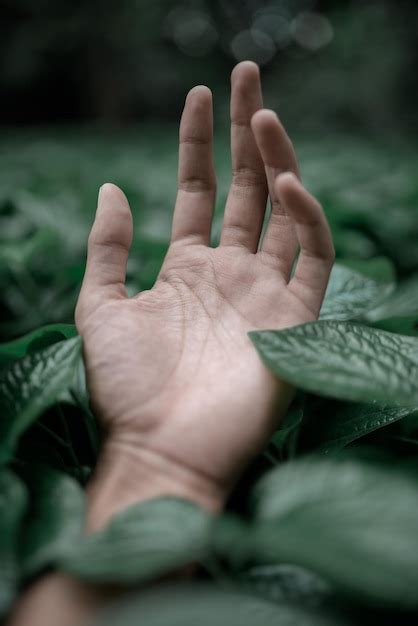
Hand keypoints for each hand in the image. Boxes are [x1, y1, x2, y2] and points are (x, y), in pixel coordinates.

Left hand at [75, 62, 333, 523]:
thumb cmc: (127, 387)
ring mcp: (265, 292)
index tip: (199, 93)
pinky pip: (314, 257)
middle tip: (248, 75)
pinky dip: (307, 219)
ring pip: (282, 212)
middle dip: (247, 133)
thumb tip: (113, 188)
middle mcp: (229, 273)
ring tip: (265, 114)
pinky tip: (288, 184)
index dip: (199, 143)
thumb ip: (107, 248)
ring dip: (278, 162)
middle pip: (245, 190)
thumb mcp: (99, 307)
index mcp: (186, 268)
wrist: (162, 448)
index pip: (199, 191)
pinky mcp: (296, 317)